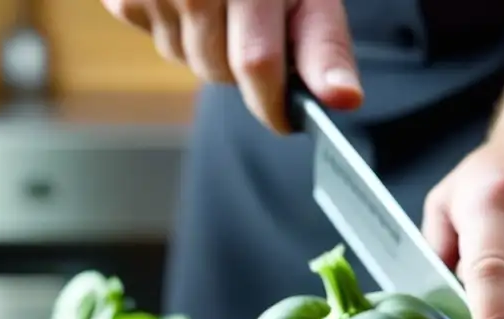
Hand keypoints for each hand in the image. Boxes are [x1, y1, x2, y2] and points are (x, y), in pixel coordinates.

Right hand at [101, 0, 362, 130]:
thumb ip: (323, 43)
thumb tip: (343, 99)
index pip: (258, 63)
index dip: (274, 104)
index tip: (289, 121)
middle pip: (220, 71)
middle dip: (245, 72)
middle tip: (258, 25)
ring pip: (189, 62)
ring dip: (213, 52)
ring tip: (225, 4)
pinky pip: (161, 42)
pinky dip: (181, 32)